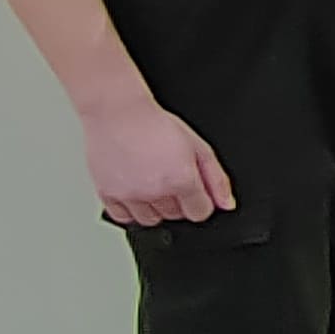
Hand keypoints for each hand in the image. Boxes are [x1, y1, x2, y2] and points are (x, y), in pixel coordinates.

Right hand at [83, 94, 232, 225]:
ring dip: (155, 209)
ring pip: (150, 220)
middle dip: (178, 203)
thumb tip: (227, 204)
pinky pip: (122, 218)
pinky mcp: (107, 194)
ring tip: (152, 185)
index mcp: (182, 180)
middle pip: (175, 216)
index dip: (201, 203)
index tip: (196, 193)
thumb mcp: (198, 147)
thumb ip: (216, 179)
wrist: (118, 114)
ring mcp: (130, 195)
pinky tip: (135, 194)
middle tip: (170, 180)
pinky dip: (130, 211)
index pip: (200, 213)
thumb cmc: (156, 125)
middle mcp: (156, 191)